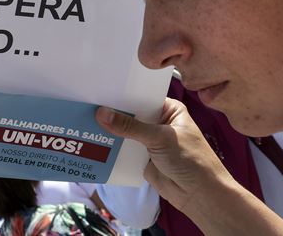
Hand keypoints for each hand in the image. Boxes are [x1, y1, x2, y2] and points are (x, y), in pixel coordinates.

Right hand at [96, 99, 282, 234]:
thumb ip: (130, 126)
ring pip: (125, 132)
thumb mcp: (160, 138)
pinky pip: (123, 149)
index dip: (122, 94)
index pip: (141, 96)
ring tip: (82, 119)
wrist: (200, 195)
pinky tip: (91, 141)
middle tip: (85, 102)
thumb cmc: (190, 159)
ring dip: (109, 130)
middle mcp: (158, 122)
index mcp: (169, 109)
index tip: (100, 88)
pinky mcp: (142, 158)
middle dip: (113, 112)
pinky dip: (111, 147)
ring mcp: (149, 141)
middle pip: (131, 114)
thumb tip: (100, 113)